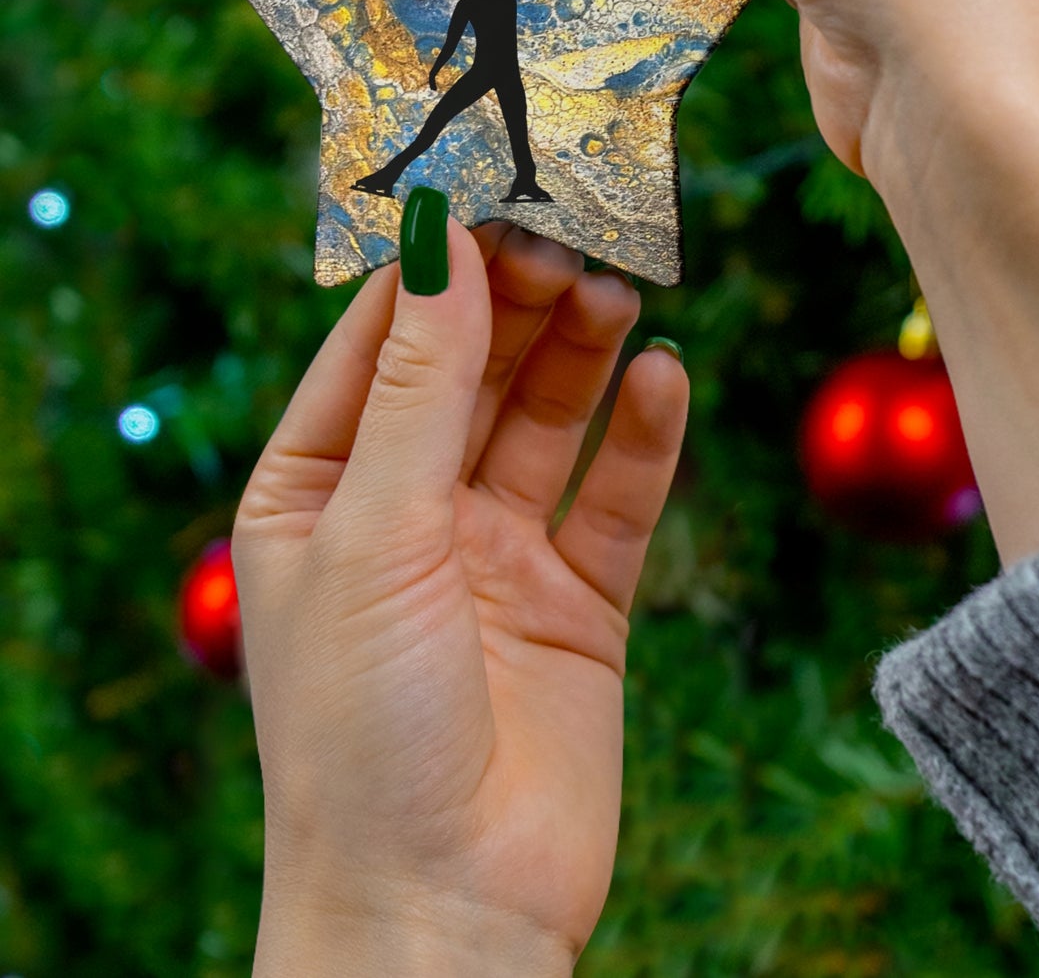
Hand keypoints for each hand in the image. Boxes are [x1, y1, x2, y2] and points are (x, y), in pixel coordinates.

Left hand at [233, 223, 687, 972]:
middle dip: (518, 301)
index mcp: (317, 492)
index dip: (431, 268)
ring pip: (548, 418)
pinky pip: (616, 497)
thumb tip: (441, 242)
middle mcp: (407, 512)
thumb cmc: (362, 731)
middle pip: (472, 370)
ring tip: (619, 290)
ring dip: (583, 352)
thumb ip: (418, 386)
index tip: (486, 187)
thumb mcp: (374, 534)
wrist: (446, 911)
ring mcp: (497, 555)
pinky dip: (644, 436)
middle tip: (571, 235)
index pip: (377, 345)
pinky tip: (666, 378)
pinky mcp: (579, 600)